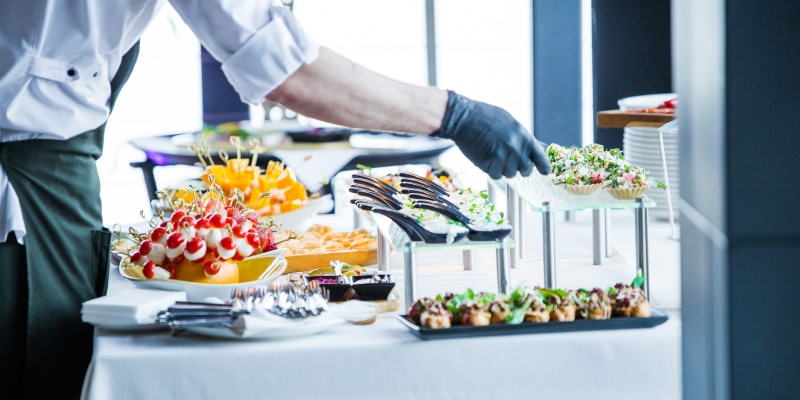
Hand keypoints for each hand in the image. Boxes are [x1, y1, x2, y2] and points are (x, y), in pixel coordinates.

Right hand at [432, 91, 550, 179]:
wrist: (464, 119)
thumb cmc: (485, 117)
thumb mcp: (510, 122)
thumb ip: (521, 137)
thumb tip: (532, 148)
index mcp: (524, 137)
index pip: (540, 157)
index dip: (543, 166)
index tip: (545, 172)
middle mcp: (517, 149)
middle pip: (526, 170)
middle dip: (519, 167)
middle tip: (509, 160)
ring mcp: (504, 158)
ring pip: (510, 174)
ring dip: (503, 168)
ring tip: (493, 154)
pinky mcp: (490, 165)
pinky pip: (496, 175)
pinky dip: (491, 170)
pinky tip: (486, 158)